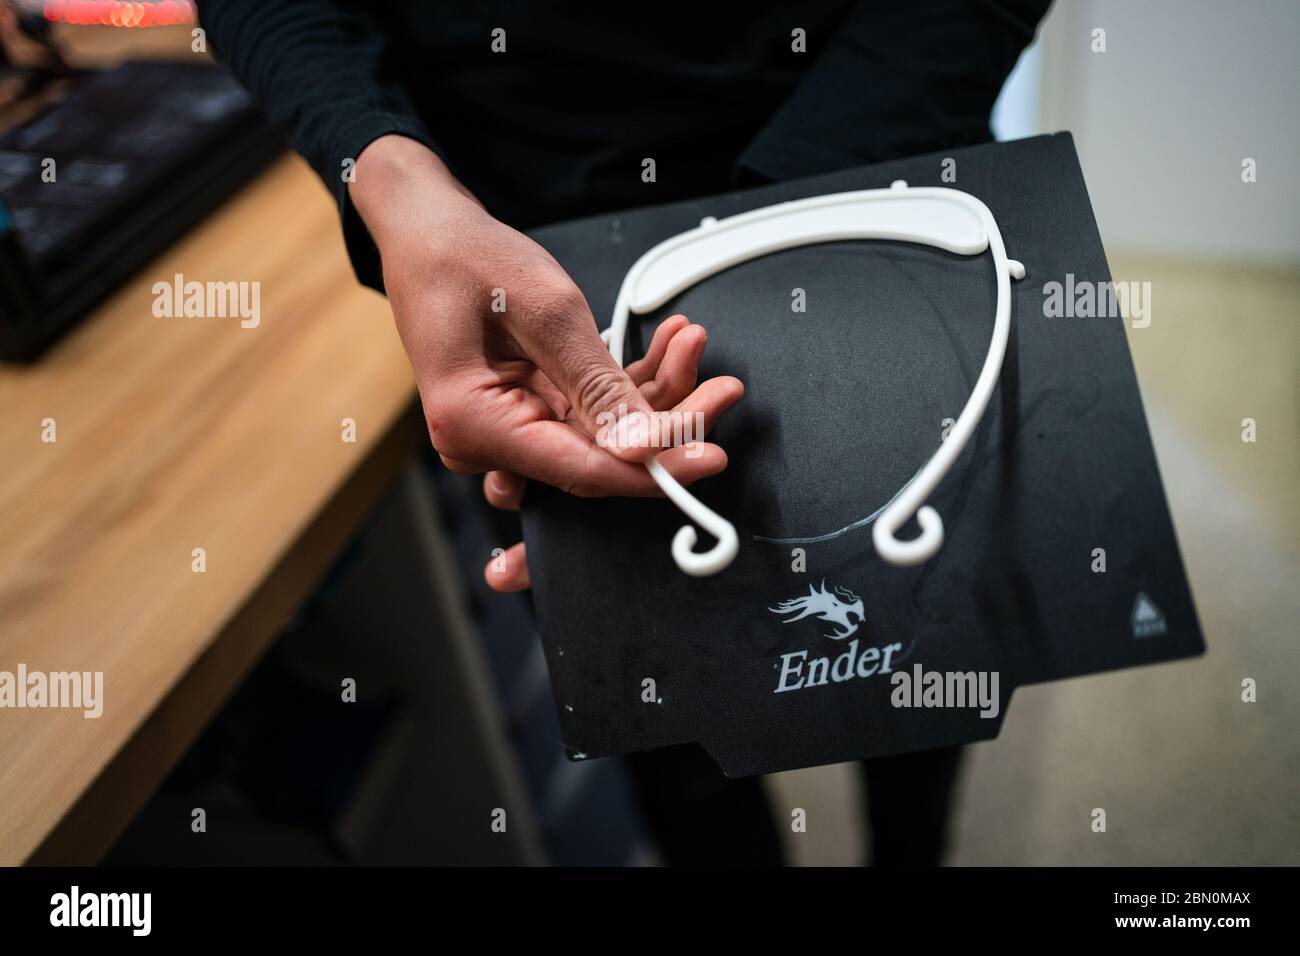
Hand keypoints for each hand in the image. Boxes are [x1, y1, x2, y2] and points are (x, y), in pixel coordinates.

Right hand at [350, 136, 743, 590]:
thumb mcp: (545, 310)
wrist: (428, 232)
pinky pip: (588, 412)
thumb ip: (597, 384)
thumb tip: (644, 444)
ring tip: (692, 341)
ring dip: (654, 394)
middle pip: (598, 457)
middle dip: (668, 421)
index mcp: (473, 424)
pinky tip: (667, 345)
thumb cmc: (466, 258)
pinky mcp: (525, 410)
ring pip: (602, 435)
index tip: (711, 459)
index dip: (653, 469)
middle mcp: (484, 441)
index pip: (581, 470)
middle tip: (724, 387)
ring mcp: (505, 428)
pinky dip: (628, 383)